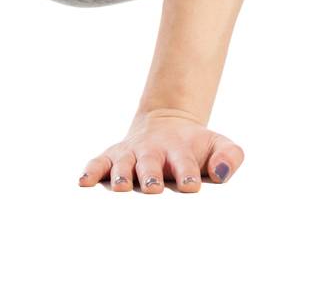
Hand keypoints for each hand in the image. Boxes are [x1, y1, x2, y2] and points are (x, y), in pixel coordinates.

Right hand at [78, 107, 244, 191]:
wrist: (169, 124)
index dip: (188, 173)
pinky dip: (91, 169)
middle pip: (151, 163)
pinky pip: (99, 161)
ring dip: (122, 174)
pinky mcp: (114, 155)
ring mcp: (132, 153)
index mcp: (180, 150)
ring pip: (124, 162)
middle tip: (153, 188)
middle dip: (151, 175)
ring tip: (121, 186)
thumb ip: (229, 156)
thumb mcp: (218, 145)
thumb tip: (221, 173)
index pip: (185, 162)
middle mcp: (153, 151)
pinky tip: (83, 182)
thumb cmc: (194, 147)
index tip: (191, 186)